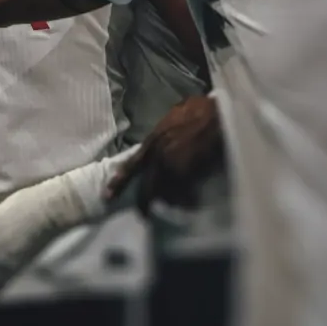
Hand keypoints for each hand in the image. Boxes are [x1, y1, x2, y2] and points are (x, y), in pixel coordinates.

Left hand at [105, 96, 223, 211]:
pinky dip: (189, 200)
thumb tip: (162, 136)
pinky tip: (193, 202)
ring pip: (166, 194)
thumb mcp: (173, 116)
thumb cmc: (200, 110)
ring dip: (170, 202)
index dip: (119, 182)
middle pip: (147, 188)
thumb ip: (164, 131)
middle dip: (145, 204)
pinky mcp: (191, 175)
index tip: (108, 195)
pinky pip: (185, 195)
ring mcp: (174, 167)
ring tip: (176, 208)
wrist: (218, 115)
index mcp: (153, 141)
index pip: (131, 165)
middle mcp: (159, 156)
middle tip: (144, 216)